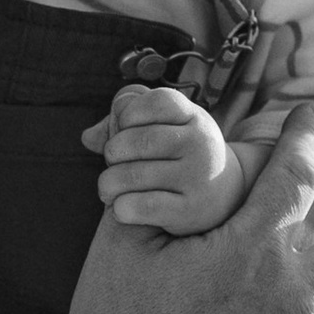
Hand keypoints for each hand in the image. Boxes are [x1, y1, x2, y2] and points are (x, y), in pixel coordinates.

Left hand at [88, 82, 248, 233]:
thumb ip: (124, 120)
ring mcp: (198, 178)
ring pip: (130, 175)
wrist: (225, 195)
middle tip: (113, 163)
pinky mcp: (189, 210)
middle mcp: (200, 144)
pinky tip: (123, 207)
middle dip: (112, 152)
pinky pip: (139, 206)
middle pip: (135, 140)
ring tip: (109, 188)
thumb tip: (88, 137)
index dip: (127, 114)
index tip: (124, 129)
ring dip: (108, 184)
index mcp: (193, 117)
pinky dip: (120, 208)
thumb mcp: (163, 127)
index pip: (153, 102)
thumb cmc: (178, 156)